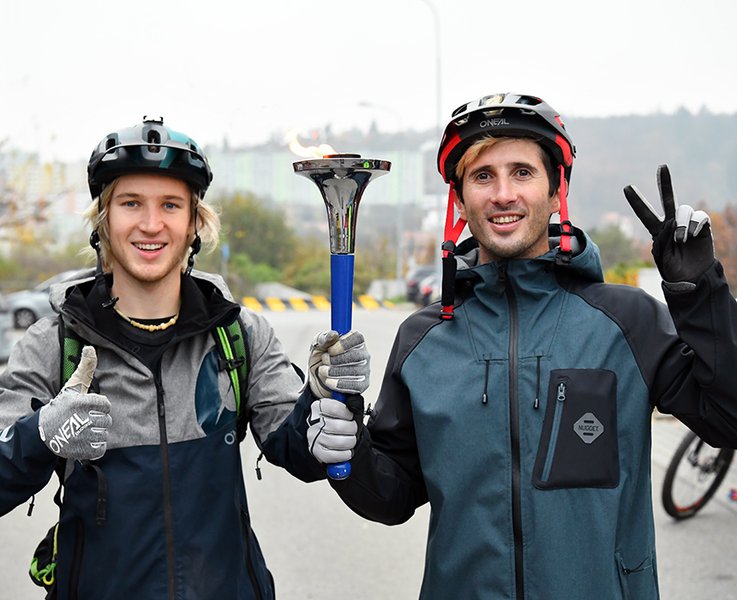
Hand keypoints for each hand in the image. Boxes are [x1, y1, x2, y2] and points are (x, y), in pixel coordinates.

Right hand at [38, 346, 110, 460]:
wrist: (43, 433)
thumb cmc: (62, 406)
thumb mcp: (72, 386)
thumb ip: (85, 368)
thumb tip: (91, 348)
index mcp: (80, 403)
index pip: (106, 404)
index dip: (97, 406)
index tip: (86, 408)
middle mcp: (81, 420)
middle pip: (106, 420)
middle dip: (96, 420)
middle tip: (81, 420)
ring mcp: (82, 437)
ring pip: (104, 434)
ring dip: (95, 433)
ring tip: (80, 431)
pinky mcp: (83, 451)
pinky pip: (101, 448)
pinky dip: (94, 446)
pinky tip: (82, 441)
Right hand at [306, 398, 360, 463]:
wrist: (328, 434)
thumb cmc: (338, 420)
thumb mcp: (343, 408)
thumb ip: (350, 404)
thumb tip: (354, 403)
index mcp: (318, 407)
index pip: (335, 408)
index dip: (347, 413)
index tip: (350, 416)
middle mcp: (313, 422)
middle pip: (339, 426)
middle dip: (352, 429)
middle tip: (353, 429)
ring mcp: (314, 437)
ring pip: (339, 442)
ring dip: (350, 442)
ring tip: (350, 439)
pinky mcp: (317, 452)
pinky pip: (335, 455)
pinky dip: (345, 454)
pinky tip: (346, 450)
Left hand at [308, 330, 369, 397]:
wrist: (316, 379)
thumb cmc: (320, 359)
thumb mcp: (318, 345)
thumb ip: (324, 338)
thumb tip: (333, 334)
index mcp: (355, 341)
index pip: (357, 338)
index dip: (344, 344)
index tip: (330, 350)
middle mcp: (363, 354)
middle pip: (356, 356)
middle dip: (336, 360)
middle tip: (324, 360)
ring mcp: (364, 370)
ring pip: (354, 371)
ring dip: (334, 372)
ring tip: (323, 371)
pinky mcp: (362, 385)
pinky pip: (354, 386)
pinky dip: (339, 384)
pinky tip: (328, 381)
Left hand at [623, 164, 714, 283]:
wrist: (693, 279)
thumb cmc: (674, 270)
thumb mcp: (662, 257)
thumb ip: (662, 240)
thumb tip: (672, 224)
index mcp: (657, 231)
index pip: (645, 213)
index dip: (637, 201)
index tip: (626, 187)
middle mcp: (672, 223)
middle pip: (668, 199)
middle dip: (666, 182)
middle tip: (662, 166)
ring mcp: (688, 223)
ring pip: (683, 210)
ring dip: (681, 224)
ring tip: (681, 240)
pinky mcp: (703, 226)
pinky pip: (699, 216)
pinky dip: (695, 224)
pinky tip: (693, 235)